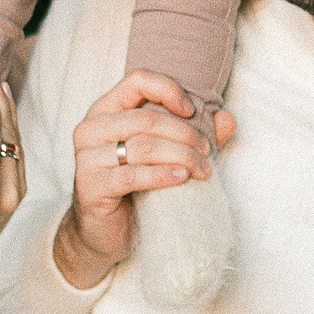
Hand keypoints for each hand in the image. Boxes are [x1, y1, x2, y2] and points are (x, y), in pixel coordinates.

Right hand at [54, 70, 236, 288]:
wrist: (105, 233)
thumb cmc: (135, 187)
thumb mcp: (164, 155)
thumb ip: (193, 134)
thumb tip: (228, 118)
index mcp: (105, 110)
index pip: (137, 81)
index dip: (169, 90)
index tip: (192, 111)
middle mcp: (90, 129)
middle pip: (146, 118)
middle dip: (185, 134)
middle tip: (206, 151)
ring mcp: (86, 158)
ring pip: (143, 146)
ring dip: (181, 156)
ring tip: (203, 169)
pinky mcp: (89, 186)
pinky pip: (132, 175)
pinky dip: (162, 176)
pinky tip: (183, 179)